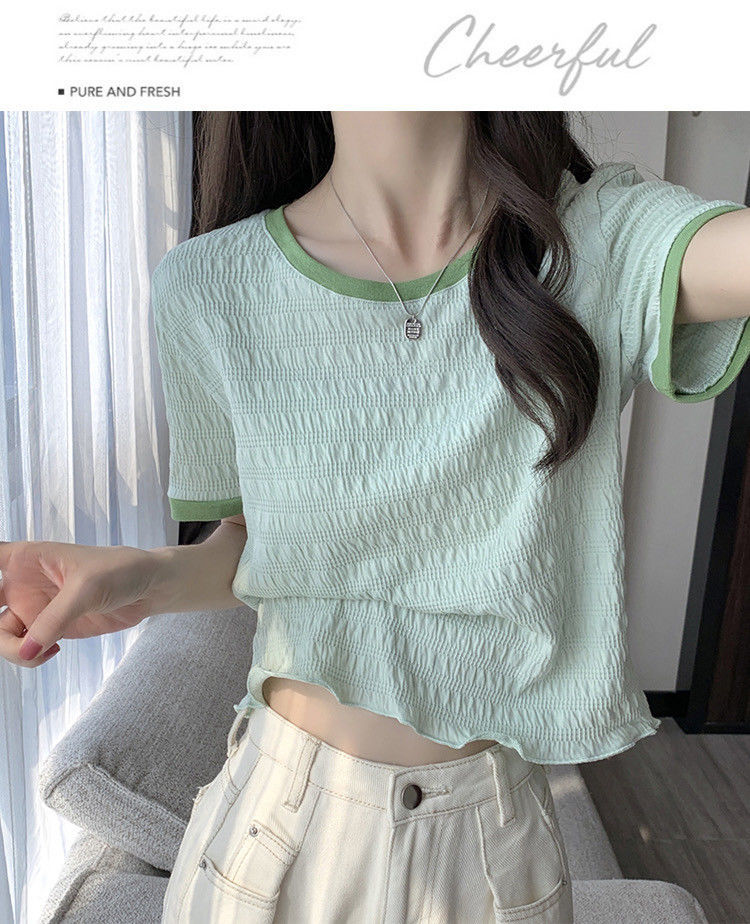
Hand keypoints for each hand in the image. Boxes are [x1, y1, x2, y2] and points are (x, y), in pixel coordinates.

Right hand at [0, 540, 161, 666]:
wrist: (148, 588)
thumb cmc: (119, 571)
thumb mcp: (85, 589)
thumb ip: (53, 620)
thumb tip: (26, 651)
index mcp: (26, 558)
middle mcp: (22, 583)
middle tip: (9, 636)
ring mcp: (33, 608)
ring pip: (2, 635)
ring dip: (12, 650)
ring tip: (41, 652)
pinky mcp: (48, 629)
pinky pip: (24, 649)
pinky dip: (29, 657)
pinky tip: (52, 651)